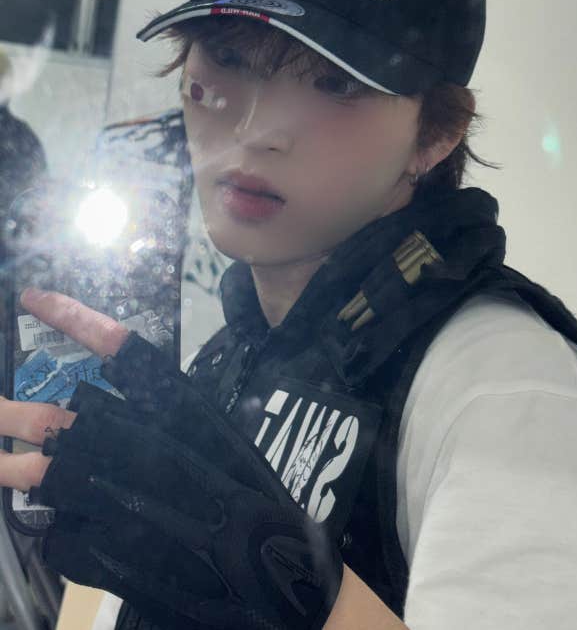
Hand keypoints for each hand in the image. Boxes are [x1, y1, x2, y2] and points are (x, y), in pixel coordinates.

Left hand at [0, 288, 342, 629]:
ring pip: (39, 473)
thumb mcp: (213, 433)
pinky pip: (58, 529)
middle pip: (52, 417)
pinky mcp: (99, 545)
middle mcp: (133, 441)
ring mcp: (109, 494)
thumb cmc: (248, 491)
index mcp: (171, 405)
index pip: (112, 344)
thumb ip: (162, 415)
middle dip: (11, 414)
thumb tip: (110, 406)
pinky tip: (64, 523)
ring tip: (0, 463)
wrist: (263, 564)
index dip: (70, 318)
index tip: (34, 299)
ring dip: (12, 468)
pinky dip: (56, 525)